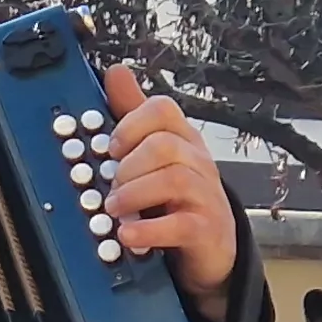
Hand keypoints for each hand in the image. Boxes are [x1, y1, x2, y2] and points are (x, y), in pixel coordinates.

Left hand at [96, 67, 241, 321]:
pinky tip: (127, 234)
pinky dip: (148, 230)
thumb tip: (116, 72)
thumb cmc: (179, 199)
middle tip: (110, 184)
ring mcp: (206, 197)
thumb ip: (134, 117)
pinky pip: (180, 225)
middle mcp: (199, 163)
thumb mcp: (155, 155)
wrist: (211, 249)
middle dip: (128, 164)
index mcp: (183, 140)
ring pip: (175, 180)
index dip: (130, 123)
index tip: (110, 146)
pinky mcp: (207, 231)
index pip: (163, 111)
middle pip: (165, 145)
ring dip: (134, 194)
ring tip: (114, 209)